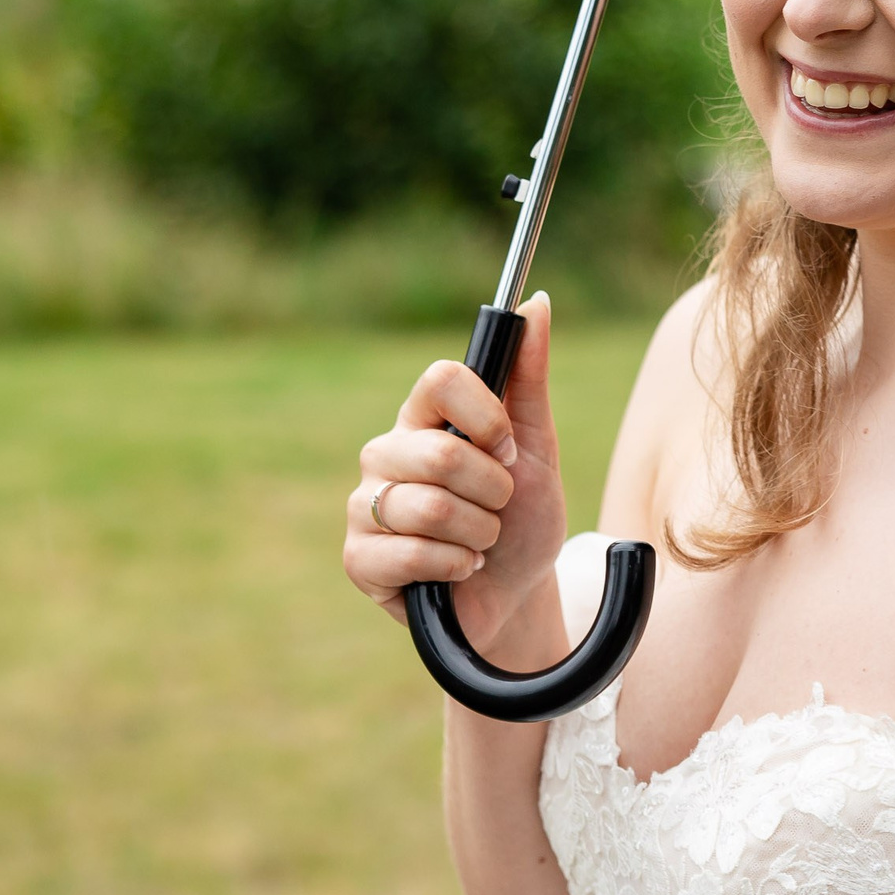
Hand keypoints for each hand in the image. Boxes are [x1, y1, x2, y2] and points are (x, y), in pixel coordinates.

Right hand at [343, 294, 570, 656]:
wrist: (515, 594)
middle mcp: (386, 452)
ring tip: (480, 541)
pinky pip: (411, 553)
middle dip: (494, 490)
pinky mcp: (358, 558)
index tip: (510, 450)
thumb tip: (536, 301)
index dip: (486, 416)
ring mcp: (365, 504)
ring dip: (480, 533)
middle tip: (498, 506)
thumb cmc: (522, 516)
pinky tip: (458, 569)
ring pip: (432, 507)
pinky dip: (455, 565)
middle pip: (443, 451)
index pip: (441, 378)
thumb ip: (529, 376)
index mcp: (423, 417)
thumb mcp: (536, 446)